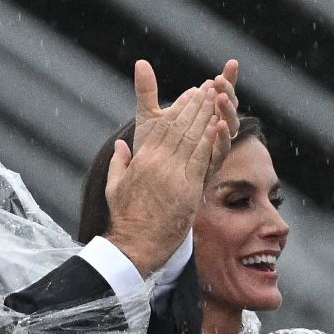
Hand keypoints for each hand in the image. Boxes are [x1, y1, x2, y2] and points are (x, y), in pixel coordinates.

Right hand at [106, 71, 224, 274]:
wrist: (135, 244)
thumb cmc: (125, 218)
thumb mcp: (114, 186)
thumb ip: (119, 162)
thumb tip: (121, 145)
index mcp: (143, 160)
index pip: (164, 126)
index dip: (179, 107)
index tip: (190, 94)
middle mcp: (159, 164)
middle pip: (181, 127)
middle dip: (196, 105)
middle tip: (208, 88)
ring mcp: (175, 176)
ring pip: (194, 139)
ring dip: (206, 117)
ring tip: (217, 100)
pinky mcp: (189, 190)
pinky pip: (203, 160)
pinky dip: (211, 141)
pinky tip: (219, 127)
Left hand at [131, 59, 238, 171]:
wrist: (147, 185)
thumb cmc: (151, 149)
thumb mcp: (149, 117)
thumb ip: (148, 91)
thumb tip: (140, 62)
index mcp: (203, 117)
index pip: (220, 93)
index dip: (227, 78)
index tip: (231, 62)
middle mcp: (212, 132)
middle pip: (228, 108)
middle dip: (229, 91)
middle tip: (223, 78)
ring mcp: (212, 149)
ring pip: (230, 128)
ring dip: (227, 111)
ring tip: (222, 96)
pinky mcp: (208, 168)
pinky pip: (220, 152)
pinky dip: (222, 138)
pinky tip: (219, 125)